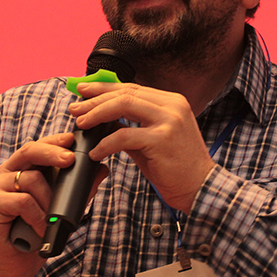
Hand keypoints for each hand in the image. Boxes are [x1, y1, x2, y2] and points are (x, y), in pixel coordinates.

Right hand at [0, 133, 105, 276]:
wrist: (17, 260)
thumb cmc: (39, 228)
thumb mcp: (64, 206)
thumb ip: (79, 188)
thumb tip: (102, 169)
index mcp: (25, 167)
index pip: (41, 145)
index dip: (56, 140)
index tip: (73, 139)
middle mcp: (9, 171)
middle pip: (30, 151)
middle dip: (52, 152)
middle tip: (70, 159)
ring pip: (30, 179)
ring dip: (49, 200)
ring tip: (54, 218)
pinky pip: (23, 201)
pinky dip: (37, 216)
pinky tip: (42, 228)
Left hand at [69, 82, 215, 214]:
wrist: (200, 188)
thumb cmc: (177, 167)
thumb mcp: (154, 140)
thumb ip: (132, 127)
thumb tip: (104, 120)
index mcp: (172, 102)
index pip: (132, 88)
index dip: (105, 88)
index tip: (84, 91)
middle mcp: (172, 105)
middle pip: (125, 93)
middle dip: (95, 99)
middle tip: (75, 108)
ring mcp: (169, 120)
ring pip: (123, 105)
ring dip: (97, 114)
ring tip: (81, 124)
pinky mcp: (162, 139)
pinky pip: (124, 136)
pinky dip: (105, 143)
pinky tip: (96, 152)